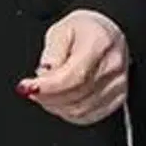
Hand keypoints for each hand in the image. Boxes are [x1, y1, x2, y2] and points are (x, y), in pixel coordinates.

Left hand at [19, 9, 128, 125]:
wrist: (106, 33)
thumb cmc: (84, 29)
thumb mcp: (61, 29)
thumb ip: (52, 53)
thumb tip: (45, 75)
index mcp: (100, 42)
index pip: (74, 75)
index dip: (48, 86)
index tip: (27, 87)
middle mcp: (113, 65)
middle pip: (76, 94)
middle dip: (47, 96)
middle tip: (30, 88)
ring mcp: (118, 84)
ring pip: (80, 109)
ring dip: (55, 105)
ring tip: (43, 92)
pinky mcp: (118, 98)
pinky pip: (87, 116)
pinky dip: (68, 112)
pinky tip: (58, 100)